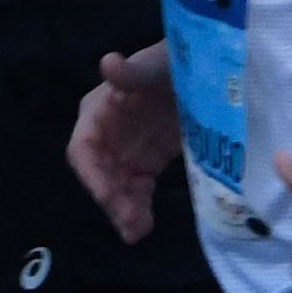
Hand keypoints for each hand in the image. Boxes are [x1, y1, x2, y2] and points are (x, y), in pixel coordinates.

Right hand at [69, 46, 180, 237]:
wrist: (209, 67)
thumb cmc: (176, 60)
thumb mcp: (159, 63)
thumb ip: (135, 71)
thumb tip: (108, 62)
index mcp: (99, 109)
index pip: (82, 149)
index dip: (92, 175)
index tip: (107, 196)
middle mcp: (106, 134)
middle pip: (99, 174)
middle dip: (111, 201)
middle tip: (131, 226)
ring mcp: (126, 150)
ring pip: (116, 187)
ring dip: (124, 210)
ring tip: (139, 231)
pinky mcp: (146, 161)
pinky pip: (136, 189)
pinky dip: (139, 207)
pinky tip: (145, 225)